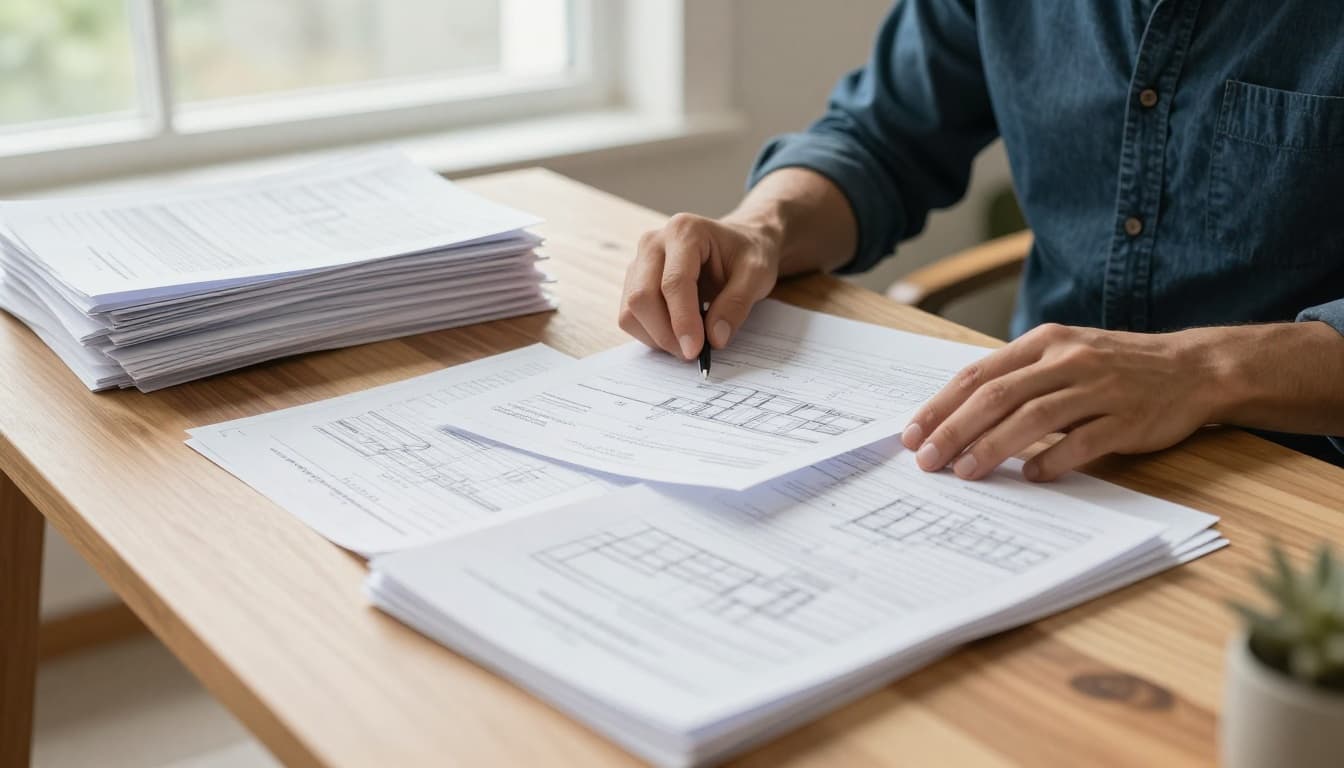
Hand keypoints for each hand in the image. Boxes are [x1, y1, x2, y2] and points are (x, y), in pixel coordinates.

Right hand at [619, 213, 780, 358]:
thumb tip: (715, 339)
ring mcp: (639, 261)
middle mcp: (653, 242)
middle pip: (642, 297)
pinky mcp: (634, 281)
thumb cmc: (746, 255)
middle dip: (666, 334)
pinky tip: (676, 334)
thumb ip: (737, 304)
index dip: (682, 321)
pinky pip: (629, 316)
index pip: (674, 282)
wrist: (737, 244)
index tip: (695, 351)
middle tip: (694, 353)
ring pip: (630, 310)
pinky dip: (650, 334)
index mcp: (684, 232)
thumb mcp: (757, 275)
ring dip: (656, 337)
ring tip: (688, 343)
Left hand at [901, 323, 1221, 481]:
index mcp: (1044, 342)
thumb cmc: (1115, 367)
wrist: (1193, 368)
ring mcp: (1100, 388)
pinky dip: (1053, 459)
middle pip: (998, 396)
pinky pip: (1083, 440)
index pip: (979, 374)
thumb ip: (1018, 378)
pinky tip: (1030, 476)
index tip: (913, 434)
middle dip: (955, 430)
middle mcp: (1067, 360)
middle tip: (928, 460)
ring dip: (993, 447)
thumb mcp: (1063, 355)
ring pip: (1033, 417)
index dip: (941, 405)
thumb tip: (958, 416)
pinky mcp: (1128, 418)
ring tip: (965, 472)